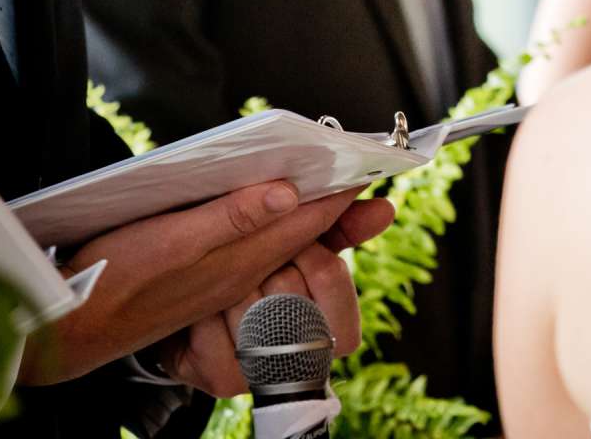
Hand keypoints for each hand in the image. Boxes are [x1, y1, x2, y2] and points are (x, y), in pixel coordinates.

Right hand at [18, 180, 392, 387]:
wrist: (73, 324)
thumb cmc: (114, 279)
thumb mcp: (171, 239)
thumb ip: (230, 217)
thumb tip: (289, 193)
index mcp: (242, 257)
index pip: (310, 220)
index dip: (343, 191)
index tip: (372, 163)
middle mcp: (244, 270)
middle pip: (308, 235)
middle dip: (337, 206)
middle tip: (363, 171)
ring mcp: (228, 279)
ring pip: (286, 245)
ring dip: (312, 220)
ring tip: (335, 189)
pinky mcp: (209, 282)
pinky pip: (258, 256)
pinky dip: (276, 231)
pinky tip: (279, 211)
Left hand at [155, 198, 392, 398]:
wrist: (204, 308)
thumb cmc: (266, 275)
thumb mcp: (307, 250)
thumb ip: (343, 229)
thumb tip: (385, 208)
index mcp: (337, 328)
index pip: (331, 275)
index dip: (309, 254)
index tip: (297, 247)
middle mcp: (307, 358)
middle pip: (287, 291)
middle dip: (268, 269)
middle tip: (259, 269)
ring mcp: (267, 374)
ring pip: (250, 314)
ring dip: (234, 291)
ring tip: (230, 290)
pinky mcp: (225, 382)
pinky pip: (213, 336)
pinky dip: (206, 316)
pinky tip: (208, 312)